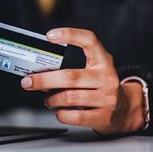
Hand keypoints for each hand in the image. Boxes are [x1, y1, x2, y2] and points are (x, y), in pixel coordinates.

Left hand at [20, 28, 144, 134]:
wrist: (125, 110)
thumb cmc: (100, 87)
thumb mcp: (92, 72)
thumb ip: (71, 68)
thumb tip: (39, 74)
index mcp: (103, 60)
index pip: (89, 40)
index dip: (70, 35)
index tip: (49, 36)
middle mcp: (107, 77)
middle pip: (70, 76)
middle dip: (43, 80)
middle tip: (28, 82)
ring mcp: (107, 98)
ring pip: (70, 97)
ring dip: (52, 99)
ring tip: (47, 100)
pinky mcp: (104, 116)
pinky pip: (75, 116)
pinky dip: (61, 114)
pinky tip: (59, 111)